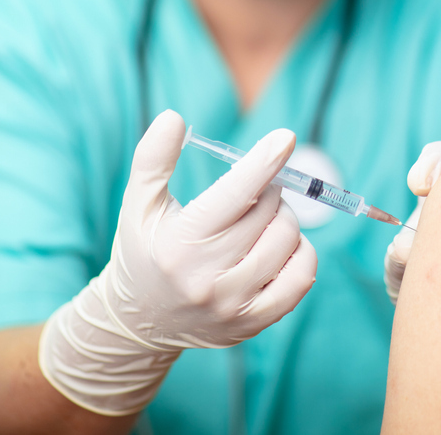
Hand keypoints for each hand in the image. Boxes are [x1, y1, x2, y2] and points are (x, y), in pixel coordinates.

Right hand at [39, 110, 317, 414]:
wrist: (140, 322)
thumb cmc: (144, 250)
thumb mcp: (138, 203)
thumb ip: (152, 158)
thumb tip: (174, 118)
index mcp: (180, 243)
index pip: (234, 195)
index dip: (264, 162)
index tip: (286, 137)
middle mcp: (208, 277)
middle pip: (267, 212)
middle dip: (267, 190)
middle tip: (252, 193)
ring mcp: (233, 304)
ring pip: (287, 240)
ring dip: (283, 218)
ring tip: (261, 218)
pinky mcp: (253, 323)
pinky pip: (302, 278)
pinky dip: (301, 252)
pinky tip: (281, 245)